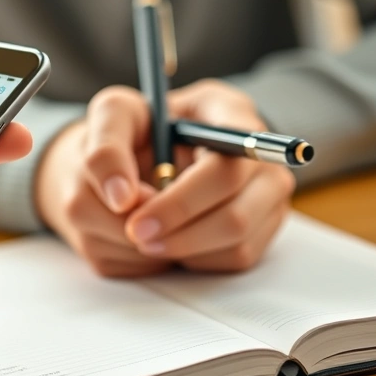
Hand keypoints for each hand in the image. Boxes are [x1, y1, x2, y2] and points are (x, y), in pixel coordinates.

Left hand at [36, 80, 293, 275]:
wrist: (144, 153)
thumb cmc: (135, 131)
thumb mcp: (112, 116)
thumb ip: (107, 149)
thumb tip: (120, 198)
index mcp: (230, 114)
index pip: (224, 169)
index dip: (180, 203)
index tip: (136, 221)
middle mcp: (261, 156)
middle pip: (235, 217)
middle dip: (178, 234)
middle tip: (134, 236)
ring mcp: (268, 196)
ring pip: (236, 246)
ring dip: (182, 249)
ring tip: (145, 235)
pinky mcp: (262, 228)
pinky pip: (232, 260)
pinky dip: (193, 259)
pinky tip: (167, 238)